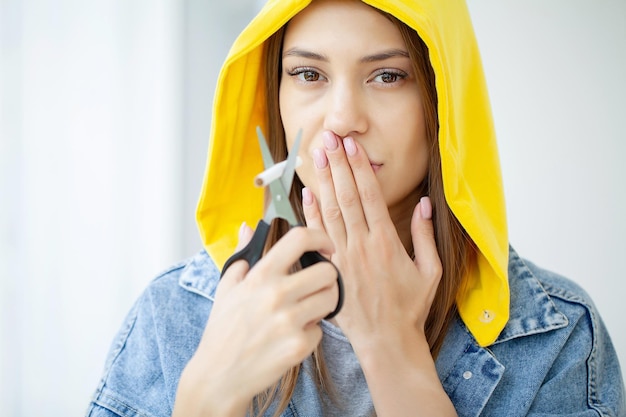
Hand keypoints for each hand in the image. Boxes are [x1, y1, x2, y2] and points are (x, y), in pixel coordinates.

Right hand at [173, 223, 338, 416]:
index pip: (300, 239)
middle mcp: (276, 294)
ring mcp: (289, 320)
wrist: (218, 377)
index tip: (326, 247)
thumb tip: (247, 227)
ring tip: (305, 312)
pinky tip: (291, 338)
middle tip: (316, 288)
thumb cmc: (222, 332)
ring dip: (322, 305)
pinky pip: (320, 331)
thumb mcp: (226, 288)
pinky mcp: (298, 346)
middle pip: (328, 272)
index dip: (321, 237)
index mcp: (260, 275)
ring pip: (331, 300)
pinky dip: (310, 335)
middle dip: (327, 278)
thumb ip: (242, 255)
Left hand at [303, 131, 441, 351]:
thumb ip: (424, 235)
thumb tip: (424, 204)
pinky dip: (310, 214)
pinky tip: (306, 194)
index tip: (352, 146)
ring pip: (330, 212)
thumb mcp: (429, 271)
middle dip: (337, 165)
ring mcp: (342, 258)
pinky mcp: (329, 270)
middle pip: (347, 197)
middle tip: (329, 139)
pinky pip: (317, 238)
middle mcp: (362, 245)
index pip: (370, 196)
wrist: (386, 341)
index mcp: (386, 242)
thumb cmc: (409, 307)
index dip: (360, 169)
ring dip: (322, 182)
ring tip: (316, 156)